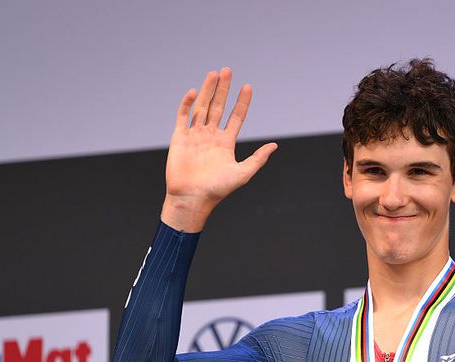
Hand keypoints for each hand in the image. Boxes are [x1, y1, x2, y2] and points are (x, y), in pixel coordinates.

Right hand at [161, 67, 277, 231]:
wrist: (193, 198)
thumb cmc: (218, 190)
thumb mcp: (243, 173)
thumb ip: (258, 159)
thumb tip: (275, 145)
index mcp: (226, 143)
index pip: (236, 117)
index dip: (242, 102)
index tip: (248, 87)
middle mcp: (210, 136)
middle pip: (218, 107)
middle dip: (223, 89)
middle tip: (228, 70)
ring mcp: (195, 135)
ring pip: (202, 107)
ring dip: (208, 90)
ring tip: (214, 73)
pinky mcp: (179, 137)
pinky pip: (183, 116)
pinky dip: (188, 103)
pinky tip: (196, 92)